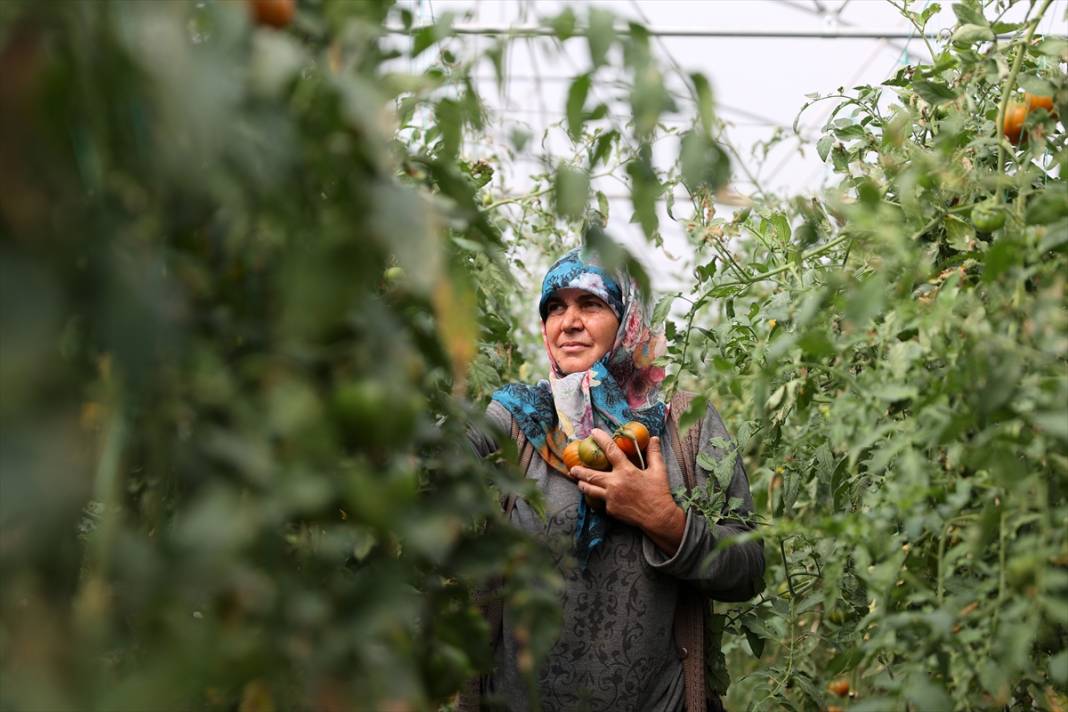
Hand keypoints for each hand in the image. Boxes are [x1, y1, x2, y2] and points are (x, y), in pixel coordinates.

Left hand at [568, 428, 685, 554]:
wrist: (658, 517)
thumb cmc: (659, 492)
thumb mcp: (658, 471)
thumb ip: (654, 453)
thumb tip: (654, 438)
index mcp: (626, 471)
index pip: (611, 451)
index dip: (601, 440)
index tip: (593, 432)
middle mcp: (615, 483)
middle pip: (591, 475)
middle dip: (579, 470)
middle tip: (572, 467)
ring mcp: (611, 497)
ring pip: (590, 489)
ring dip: (582, 484)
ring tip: (578, 481)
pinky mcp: (611, 509)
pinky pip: (601, 500)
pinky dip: (599, 496)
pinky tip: (597, 494)